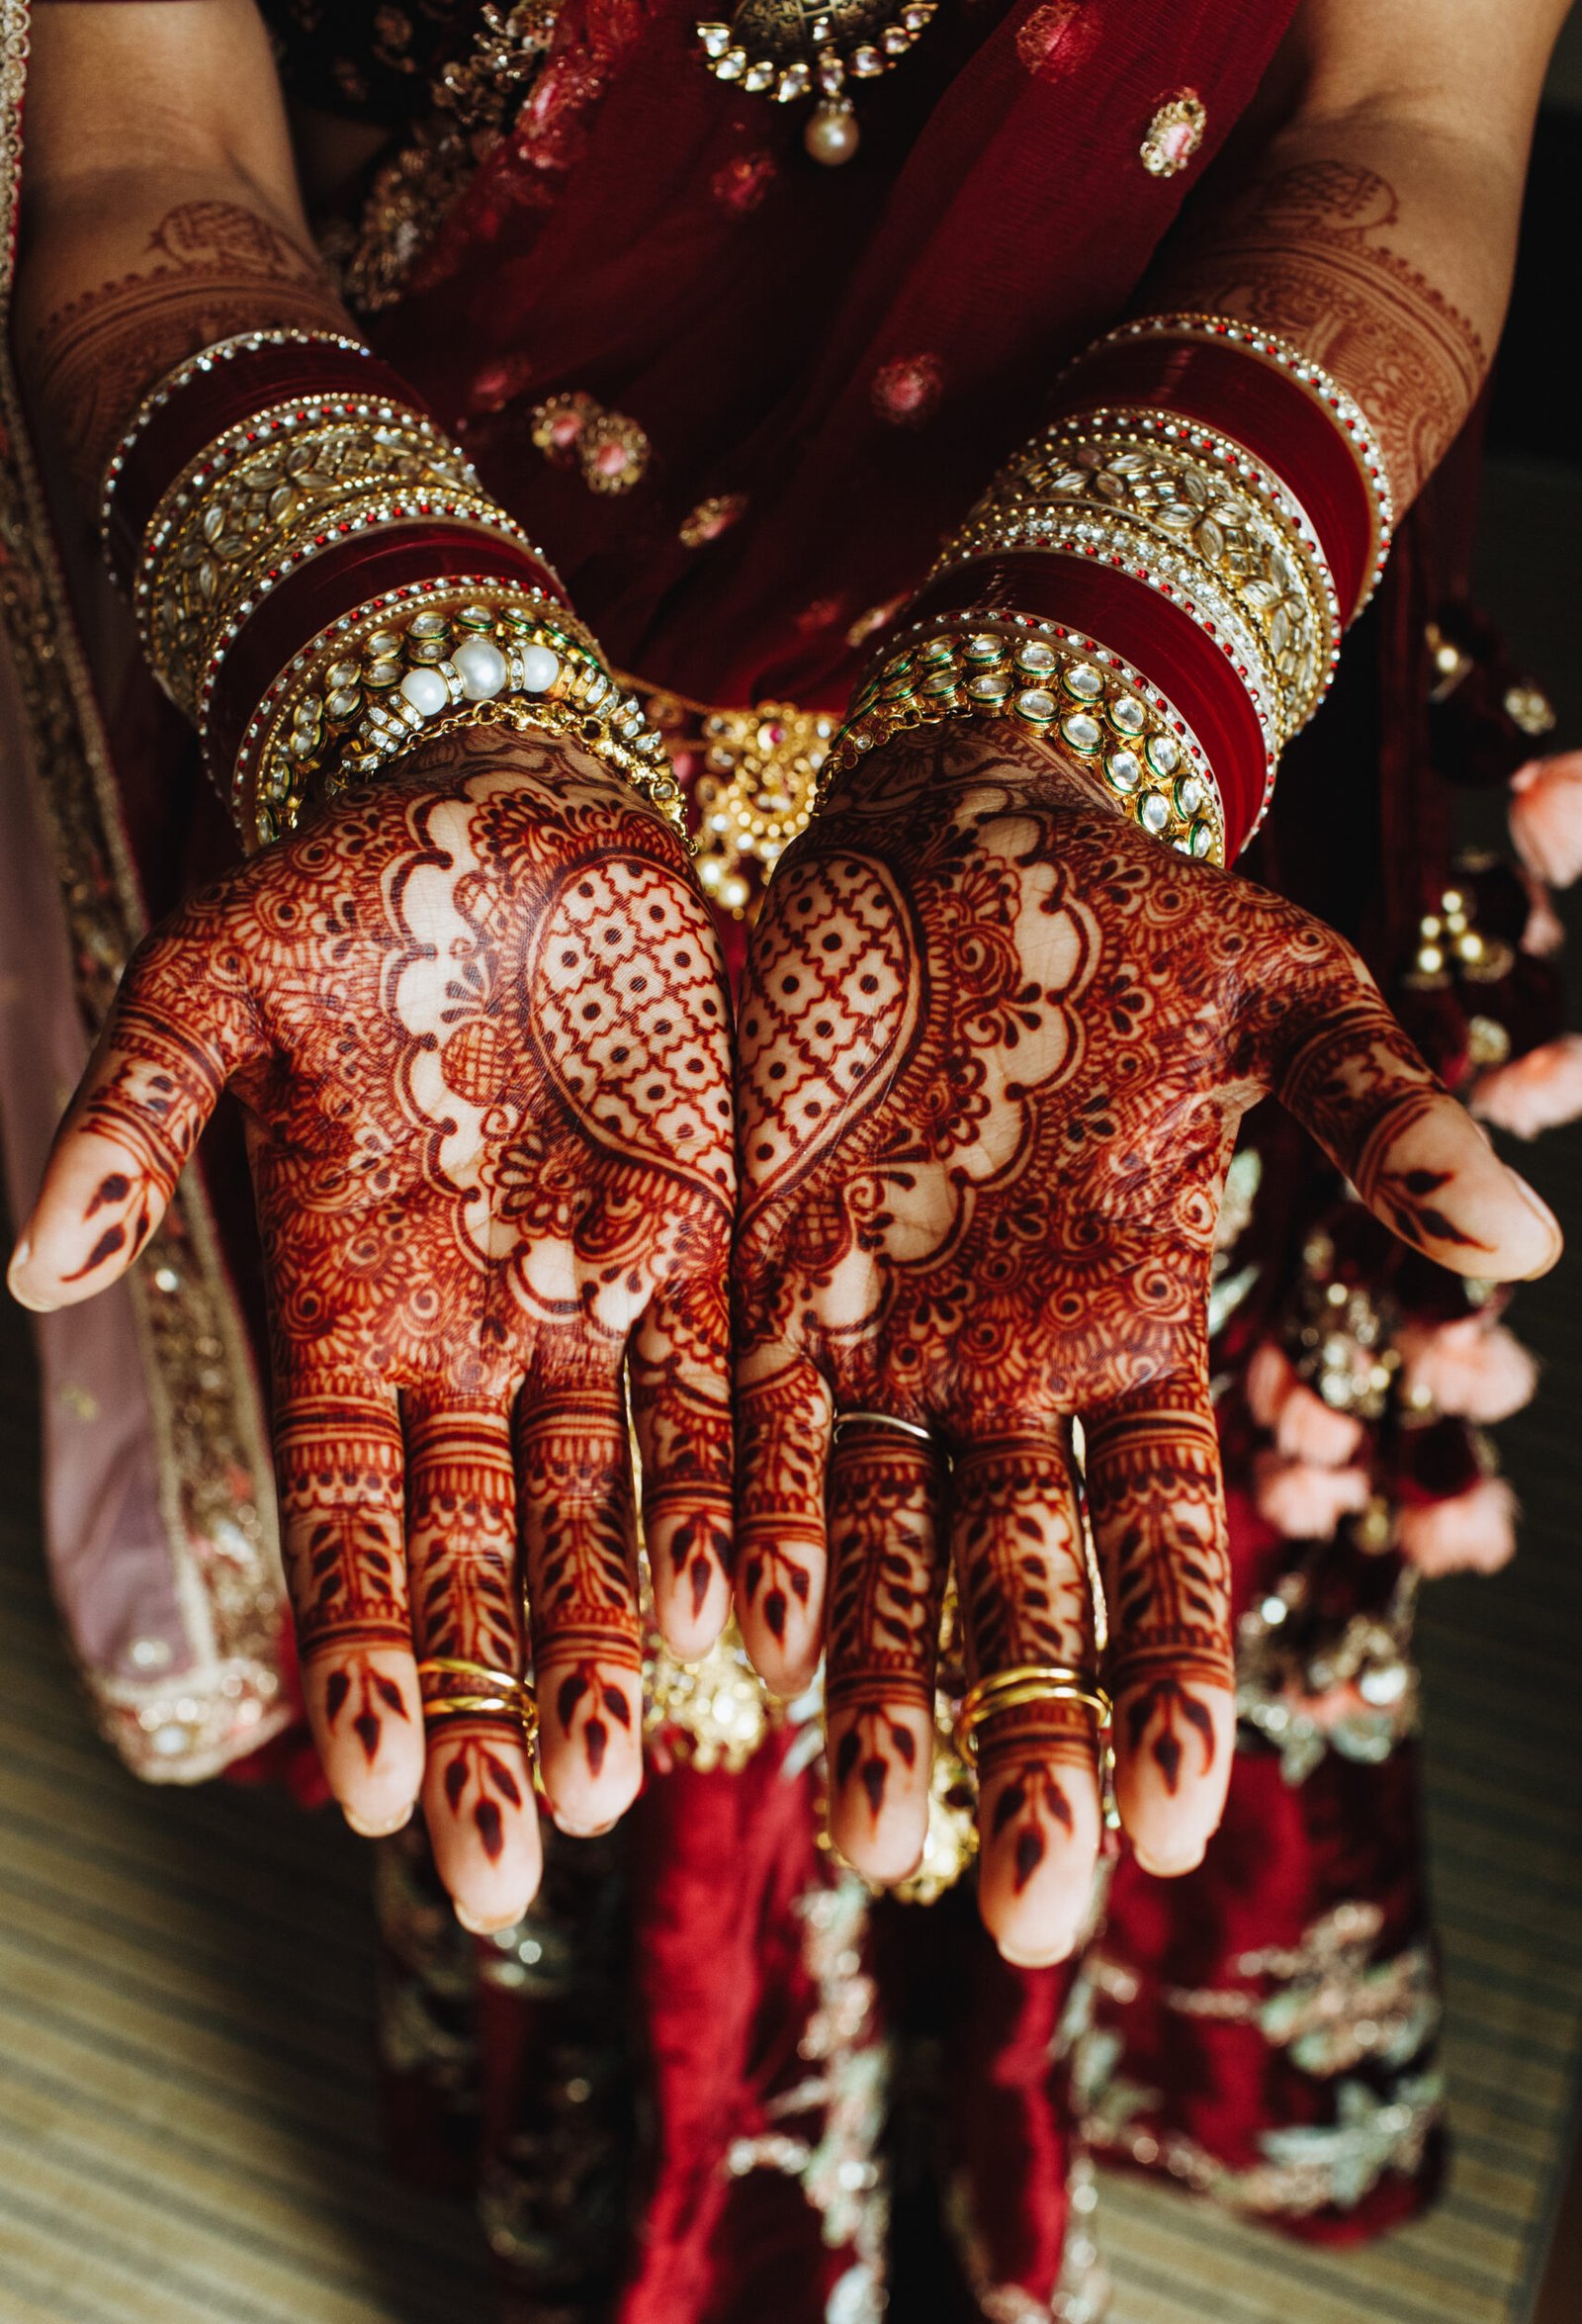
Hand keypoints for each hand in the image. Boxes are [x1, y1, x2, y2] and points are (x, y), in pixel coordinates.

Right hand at [10, 731, 733, 1930]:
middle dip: (483, 1698)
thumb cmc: (342, 888)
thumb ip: (137, 1122)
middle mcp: (477, 1335)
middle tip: (503, 1857)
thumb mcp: (209, 985)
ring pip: (611, 1504)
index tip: (357, 1785)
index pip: (347, 1515)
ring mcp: (603, 1298)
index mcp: (345, 1303)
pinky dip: (751, 1497)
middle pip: (481, 1553)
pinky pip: (739, 1390)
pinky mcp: (718, 1236)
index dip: (353, 1642)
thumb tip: (31, 1263)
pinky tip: (768, 1615)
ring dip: (615, 1635)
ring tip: (626, 1778)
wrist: (514, 802)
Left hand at [733, 725, 1557, 1964]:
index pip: (1165, 1541)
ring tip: (870, 1835)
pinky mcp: (748, 1279)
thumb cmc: (1130, 914)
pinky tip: (727, 1634)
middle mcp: (1001, 1369)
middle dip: (1026, 1740)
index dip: (1173, 1675)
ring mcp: (867, 1336)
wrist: (943, 827)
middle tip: (1026, 1912)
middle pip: (1017, 1587)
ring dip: (870, 1686)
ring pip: (867, 1546)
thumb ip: (1376, 1119)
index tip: (1174, 1815)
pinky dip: (735, 1525)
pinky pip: (734, 1429)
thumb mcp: (1282, 999)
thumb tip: (1523, 1241)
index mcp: (1140, 1328)